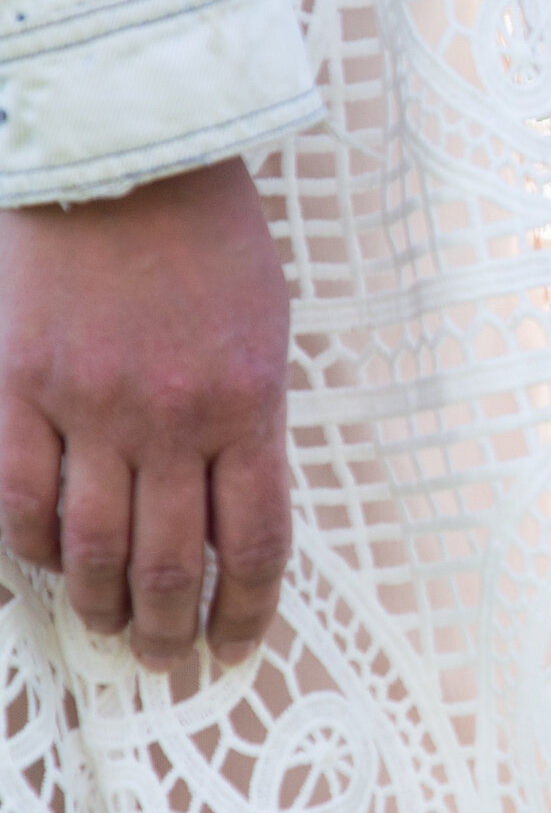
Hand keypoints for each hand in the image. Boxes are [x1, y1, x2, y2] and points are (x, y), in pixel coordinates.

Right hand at [0, 158, 291, 669]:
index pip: (257, 542)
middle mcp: (173, 419)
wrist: (125, 152)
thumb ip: (246, 418)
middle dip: (172, 629)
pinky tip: (49, 568)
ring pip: (93, 549)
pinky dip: (33, 548)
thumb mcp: (264, 327)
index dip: (250, 610)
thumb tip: (229, 506)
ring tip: (109, 632)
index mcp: (248, 403)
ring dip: (104, 606)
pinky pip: (19, 499)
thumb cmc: (207, 232)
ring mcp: (91, 408)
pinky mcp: (21, 388)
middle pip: (174, 564)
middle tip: (167, 659)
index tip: (239, 644)